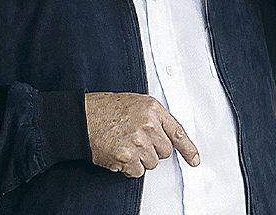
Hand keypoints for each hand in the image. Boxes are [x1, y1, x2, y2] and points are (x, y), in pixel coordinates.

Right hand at [85, 92, 199, 177]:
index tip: (194, 159)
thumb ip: (153, 117)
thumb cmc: (104, 109)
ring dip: (139, 159)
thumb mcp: (134, 103)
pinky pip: (137, 171)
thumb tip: (165, 134)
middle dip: (152, 150)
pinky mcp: (128, 157)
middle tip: (135, 141)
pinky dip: (128, 167)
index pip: (178, 131)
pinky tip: (118, 154)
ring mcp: (139, 141)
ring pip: (151, 163)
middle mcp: (148, 124)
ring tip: (124, 144)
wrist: (81, 117)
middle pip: (164, 151)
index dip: (188, 148)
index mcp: (152, 109)